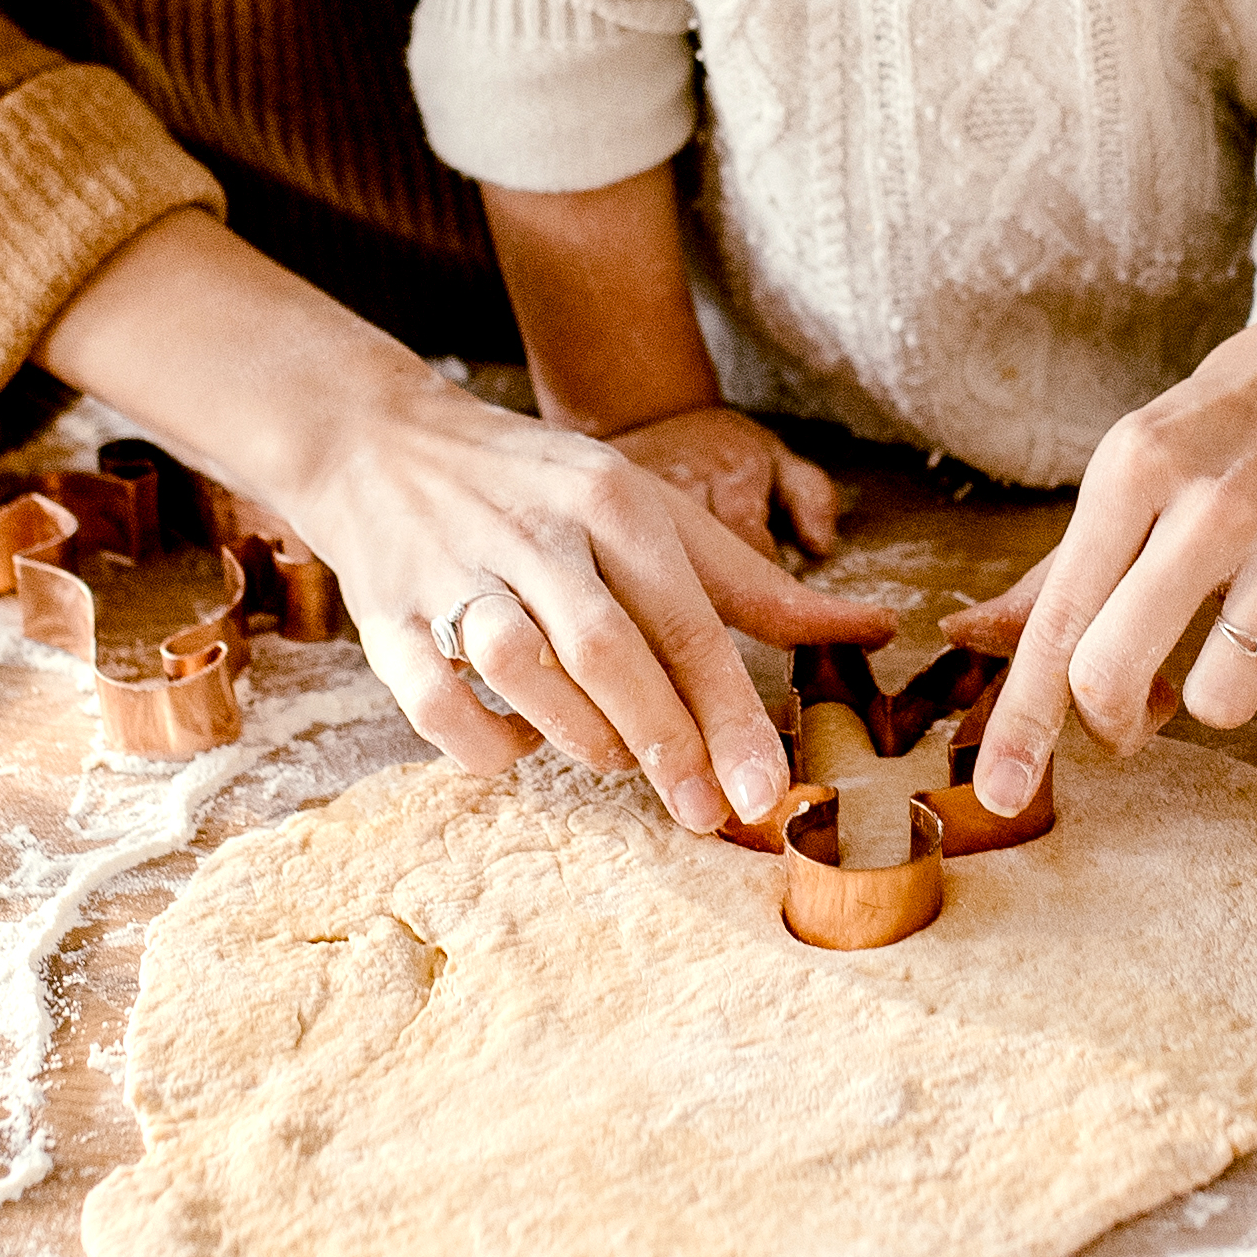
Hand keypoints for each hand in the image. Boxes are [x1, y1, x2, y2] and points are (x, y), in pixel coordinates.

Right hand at [284, 366, 887, 835]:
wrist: (381, 442)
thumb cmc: (546, 492)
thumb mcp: (653, 513)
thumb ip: (755, 586)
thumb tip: (876, 630)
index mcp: (613, 502)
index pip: (685, 618)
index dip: (728, 714)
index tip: (764, 792)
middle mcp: (537, 531)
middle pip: (608, 649)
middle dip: (665, 742)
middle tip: (707, 813)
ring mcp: (454, 571)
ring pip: (522, 672)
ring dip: (580, 736)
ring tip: (617, 760)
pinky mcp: (386, 614)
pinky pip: (437, 704)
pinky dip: (485, 744)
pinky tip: (520, 746)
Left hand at [969, 277, 1256, 814]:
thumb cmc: (1256, 401)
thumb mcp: (1149, 451)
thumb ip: (1078, 556)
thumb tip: (975, 636)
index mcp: (1136, 466)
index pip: (1059, 618)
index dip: (1022, 722)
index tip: (998, 792)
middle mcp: (1213, 500)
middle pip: (1114, 674)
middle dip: (1114, 722)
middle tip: (1140, 713)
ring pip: (1224, 700)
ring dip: (1233, 690)